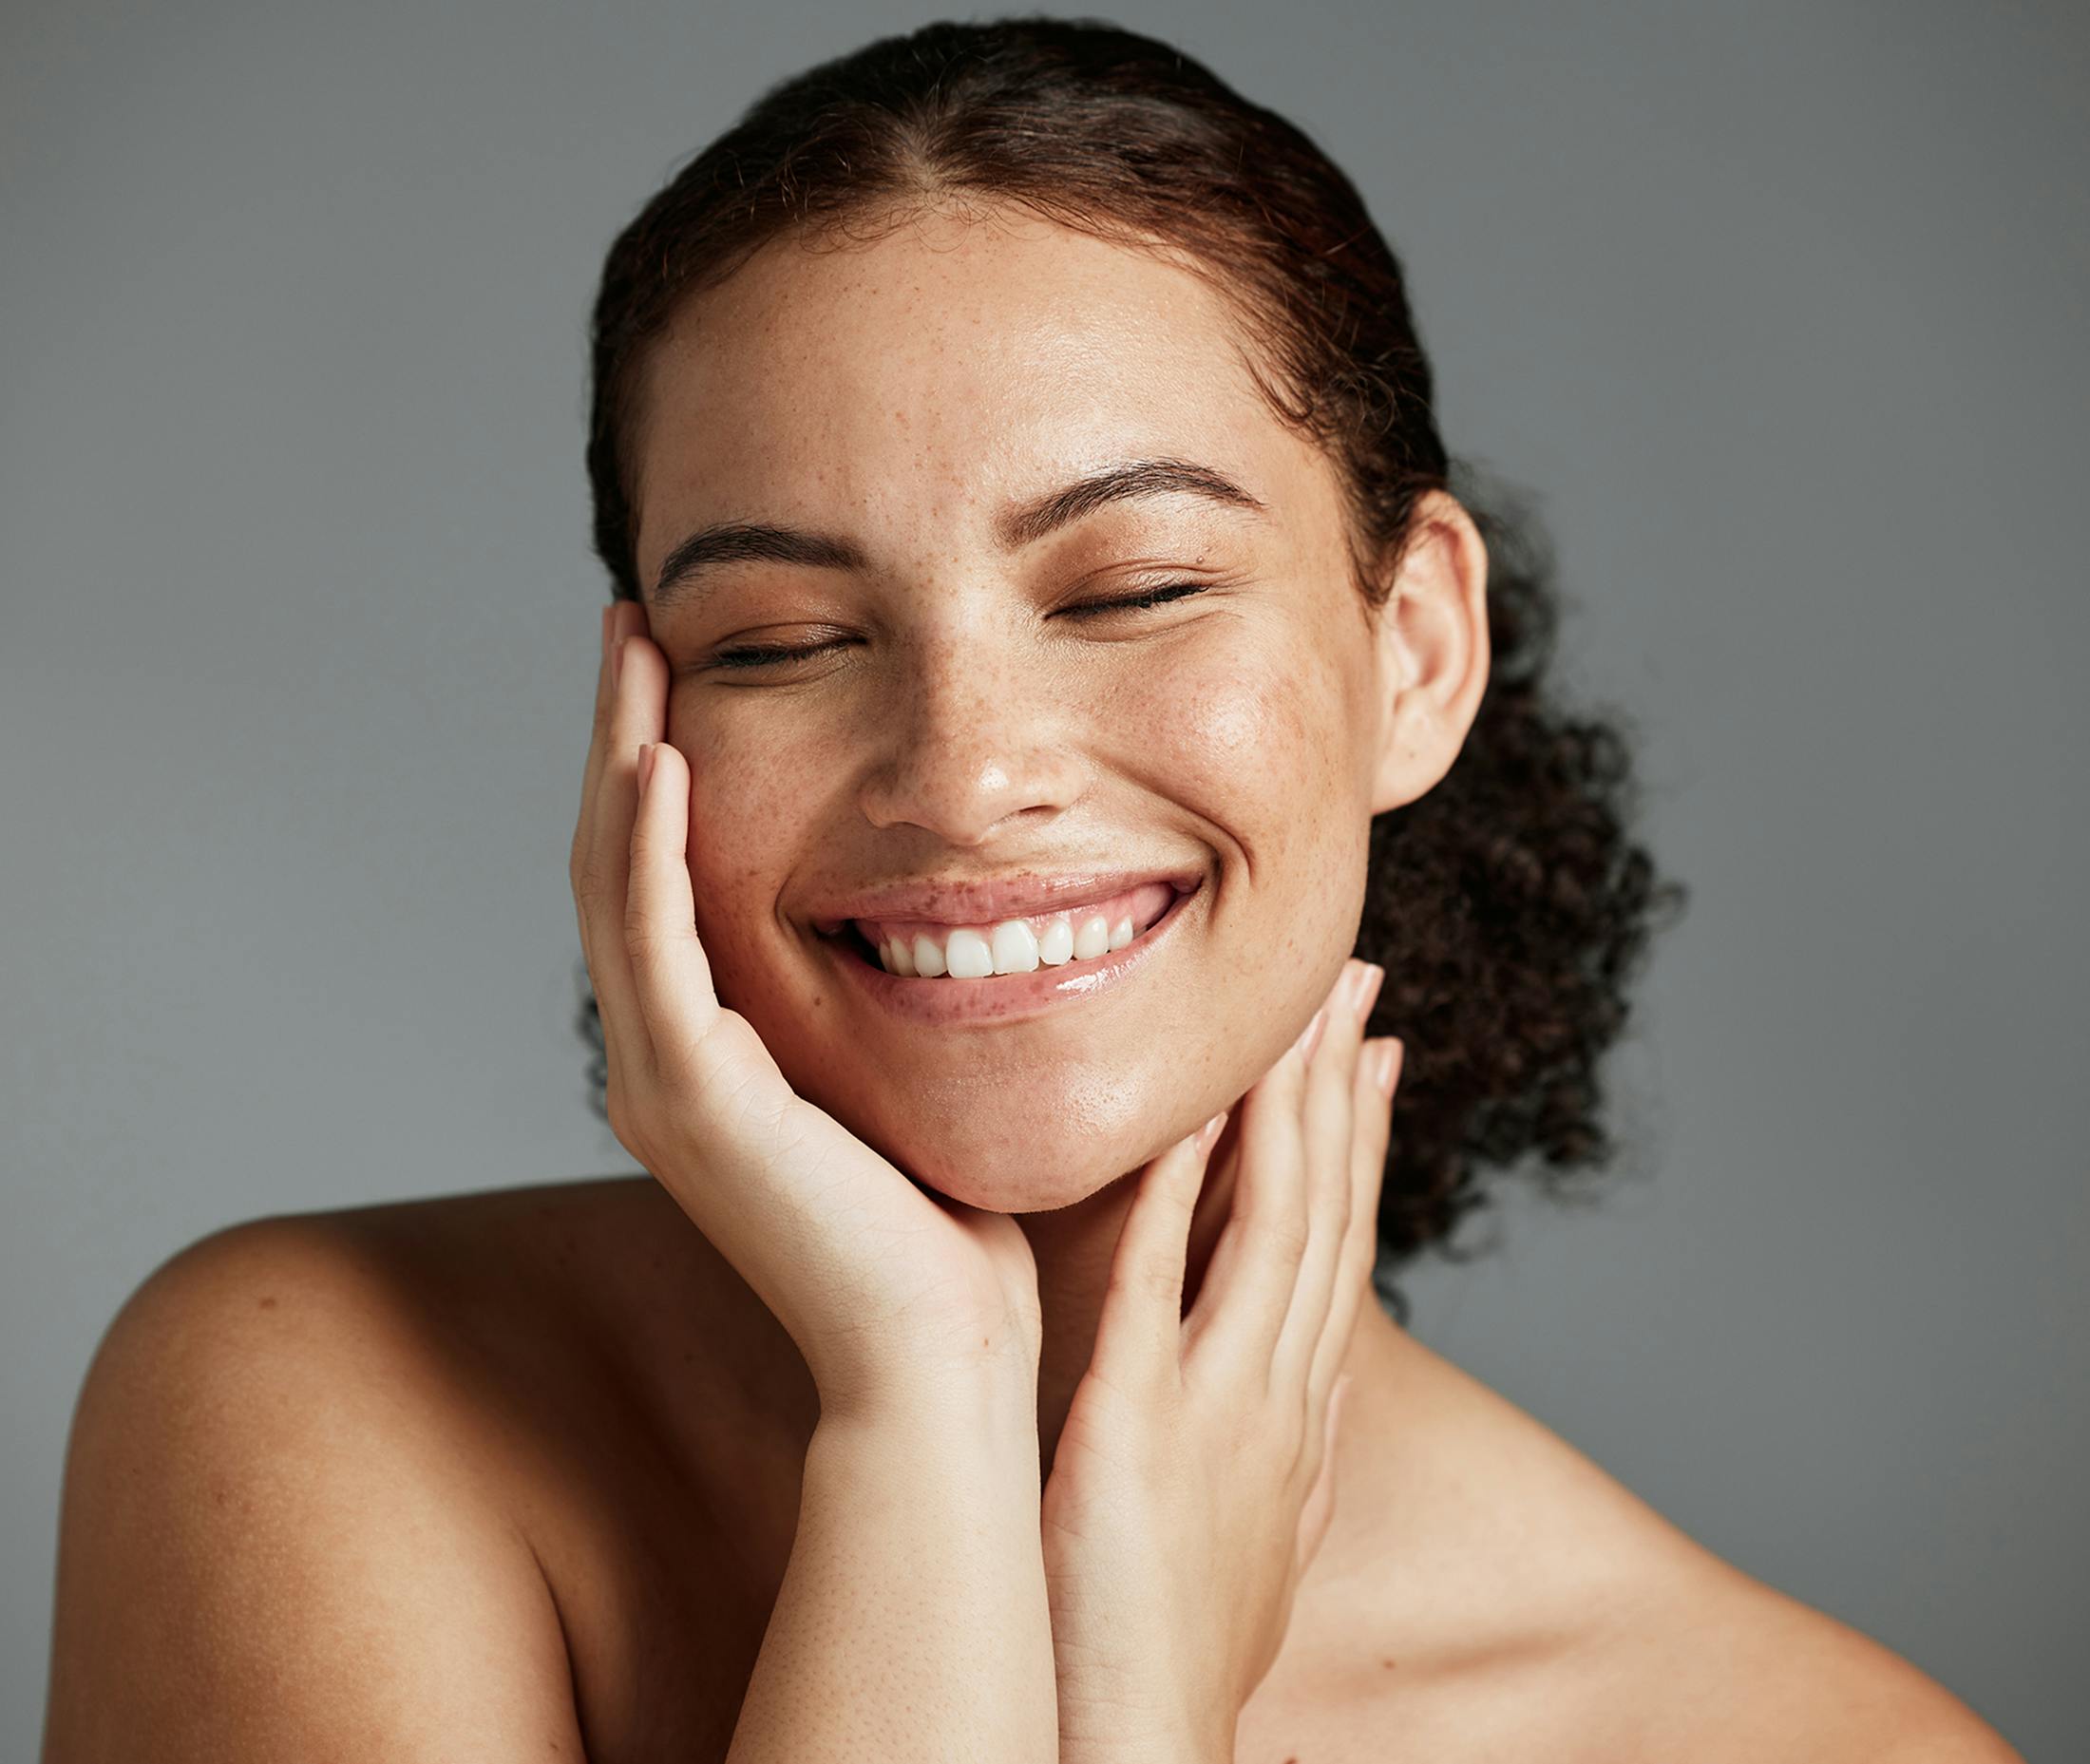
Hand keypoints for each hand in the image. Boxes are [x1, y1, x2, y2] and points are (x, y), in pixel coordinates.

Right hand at [570, 602, 1043, 1416]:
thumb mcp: (917, 1072)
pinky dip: (648, 849)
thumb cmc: (954, 1226)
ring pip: (614, 885)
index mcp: (711, 1053)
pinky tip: (660, 757)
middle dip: (624, 734)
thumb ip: (902, 987)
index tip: (685, 665)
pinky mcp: (692, 1101)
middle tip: (635, 622)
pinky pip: (653, 947)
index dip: (661, 767)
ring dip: (619, 757)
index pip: (666, 880)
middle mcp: (664, 1059)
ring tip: (633, 647)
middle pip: (619, 862)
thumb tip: (964, 898)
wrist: (943, 1357)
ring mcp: (665, 1080)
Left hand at [1038, 956, 1402, 1763]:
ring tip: (1295, 1012)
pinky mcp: (1139, 1427)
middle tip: (1355, 986)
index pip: (1341, 1248)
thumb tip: (1293, 1391)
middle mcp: (1280, 1395)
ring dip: (1286, 1112)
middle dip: (1343, 1092)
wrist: (1147, 1749)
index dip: (1360, 1144)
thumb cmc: (1177, 1645)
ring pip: (1272, 1226)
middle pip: (1326, 1213)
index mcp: (1298, 1412)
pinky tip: (1181, 1115)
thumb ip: (1272, 1443)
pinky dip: (1174, 1193)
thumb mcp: (1252, 1529)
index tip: (1371, 1053)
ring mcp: (1221, 1407)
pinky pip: (1161, 1284)